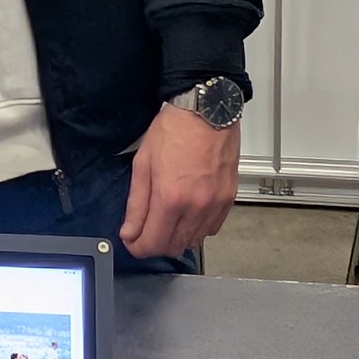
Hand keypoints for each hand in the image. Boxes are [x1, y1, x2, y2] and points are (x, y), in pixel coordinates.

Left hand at [120, 102, 240, 261]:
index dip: (138, 248)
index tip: (132, 241)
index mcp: (170, 197)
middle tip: (147, 231)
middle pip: (174, 247)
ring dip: (177, 238)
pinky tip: (188, 214)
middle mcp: (195, 206)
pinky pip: (211, 229)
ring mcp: (215, 204)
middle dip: (156, 244)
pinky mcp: (228, 199)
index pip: (152, 244)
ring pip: (193, 242)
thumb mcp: (143, 164)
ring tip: (167, 220)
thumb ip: (136, 204)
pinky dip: (197, 229)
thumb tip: (130, 231)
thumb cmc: (175, 129)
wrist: (206, 111)